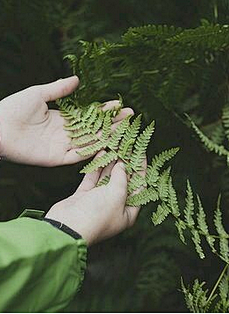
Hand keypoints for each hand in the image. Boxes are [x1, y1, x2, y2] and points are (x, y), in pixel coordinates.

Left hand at [0, 76, 132, 166]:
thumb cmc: (14, 108)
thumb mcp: (38, 93)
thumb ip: (59, 89)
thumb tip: (76, 80)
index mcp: (62, 118)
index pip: (89, 114)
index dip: (104, 110)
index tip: (119, 104)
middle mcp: (66, 133)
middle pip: (94, 128)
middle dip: (112, 122)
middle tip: (129, 115)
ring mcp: (63, 146)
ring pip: (90, 141)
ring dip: (107, 135)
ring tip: (125, 128)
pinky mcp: (58, 158)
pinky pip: (79, 155)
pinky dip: (93, 151)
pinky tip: (107, 144)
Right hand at [45, 153, 143, 245]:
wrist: (67, 226)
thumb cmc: (96, 215)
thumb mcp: (116, 195)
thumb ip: (121, 178)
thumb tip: (122, 166)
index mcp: (127, 212)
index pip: (139, 187)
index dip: (141, 170)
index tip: (141, 154)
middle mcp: (114, 207)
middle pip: (123, 182)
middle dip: (125, 164)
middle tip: (127, 147)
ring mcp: (98, 201)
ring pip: (107, 178)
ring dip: (111, 163)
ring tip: (115, 146)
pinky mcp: (84, 196)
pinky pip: (93, 179)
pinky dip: (97, 167)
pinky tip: (101, 153)